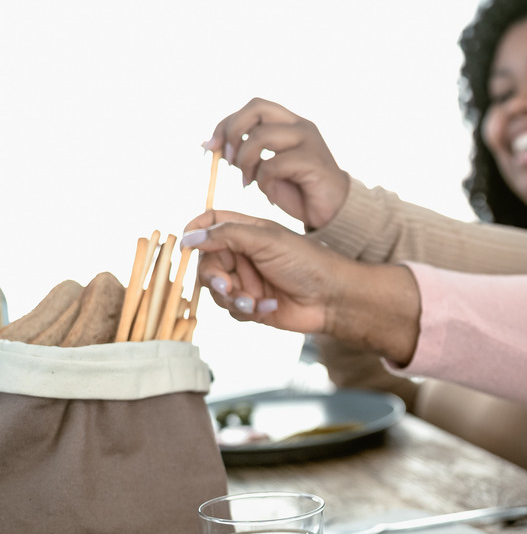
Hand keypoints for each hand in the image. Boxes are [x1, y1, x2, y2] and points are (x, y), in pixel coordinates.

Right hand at [181, 210, 420, 363]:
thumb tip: (188, 237)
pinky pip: (232, 310)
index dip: (195, 232)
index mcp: (248, 232)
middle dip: (213, 277)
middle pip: (206, 263)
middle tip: (225, 287)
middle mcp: (244, 255)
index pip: (210, 223)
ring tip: (253, 301)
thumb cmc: (307, 262)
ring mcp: (248, 280)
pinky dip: (247, 310)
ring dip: (231, 297)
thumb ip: (227, 235)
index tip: (185, 246)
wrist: (334, 298)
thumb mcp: (266, 240)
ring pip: (216, 291)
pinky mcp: (254, 304)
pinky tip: (270, 306)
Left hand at [204, 98, 349, 229]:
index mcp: (289, 123)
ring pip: (260, 136)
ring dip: (245, 162)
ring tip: (247, 183)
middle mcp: (300, 125)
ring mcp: (309, 141)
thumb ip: (242, 153)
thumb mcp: (263, 168)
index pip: (252, 107)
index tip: (211, 147)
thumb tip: (207, 144)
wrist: (332, 213)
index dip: (226, 124)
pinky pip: (273, 165)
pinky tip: (268, 194)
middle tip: (229, 159)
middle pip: (256, 107)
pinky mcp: (313, 161)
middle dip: (233, 132)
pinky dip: (263, 181)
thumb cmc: (298, 190)